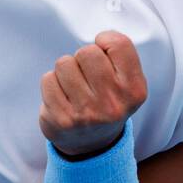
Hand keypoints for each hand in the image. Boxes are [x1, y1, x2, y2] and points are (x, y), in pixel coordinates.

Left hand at [38, 31, 148, 158]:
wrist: (93, 145)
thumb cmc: (108, 103)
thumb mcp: (129, 82)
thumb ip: (121, 56)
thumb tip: (102, 37)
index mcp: (134, 90)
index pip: (119, 44)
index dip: (106, 40)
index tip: (103, 49)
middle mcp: (113, 103)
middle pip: (87, 52)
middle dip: (84, 57)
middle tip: (87, 73)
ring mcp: (86, 113)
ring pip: (64, 63)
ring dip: (66, 70)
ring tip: (74, 85)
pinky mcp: (62, 119)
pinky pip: (48, 79)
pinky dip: (52, 84)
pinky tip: (62, 96)